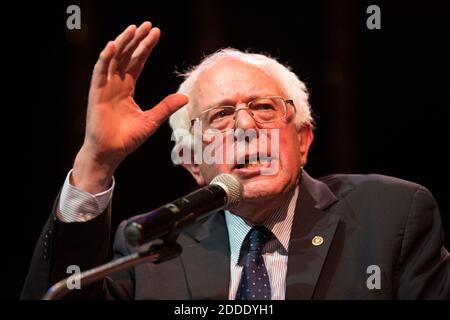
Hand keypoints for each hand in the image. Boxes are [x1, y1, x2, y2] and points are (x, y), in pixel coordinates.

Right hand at [72, 22, 187, 193]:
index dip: (146, 48)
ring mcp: (104, 87)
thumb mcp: (152, 120)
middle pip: (126, 56)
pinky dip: (105, 58)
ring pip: (113, 59)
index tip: (156, 33)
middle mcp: (115, 85)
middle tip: (147, 25)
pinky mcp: (96, 94)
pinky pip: (100, 72)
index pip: (137, 63)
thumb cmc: (127, 138)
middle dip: (136, 40)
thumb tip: (185, 96)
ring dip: (122, 43)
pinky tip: (113, 45)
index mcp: (127, 89)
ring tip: (133, 28)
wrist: (111, 152)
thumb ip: (166, 106)